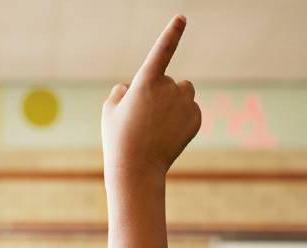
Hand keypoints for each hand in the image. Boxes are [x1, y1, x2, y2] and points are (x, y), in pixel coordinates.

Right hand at [100, 16, 199, 183]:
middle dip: (160, 93)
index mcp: (146, 82)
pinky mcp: (196, 118)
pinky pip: (190, 110)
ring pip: (183, 92)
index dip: (171, 33)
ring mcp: (186, 104)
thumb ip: (120, 92)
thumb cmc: (118, 138)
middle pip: (169, 80)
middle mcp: (170, 88)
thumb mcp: (110, 111)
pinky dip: (182, 119)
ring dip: (175, 101)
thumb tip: (132, 88)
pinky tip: (168, 135)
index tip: (182, 18)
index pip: (162, 51)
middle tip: (144, 119)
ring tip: (158, 126)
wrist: (137, 170)